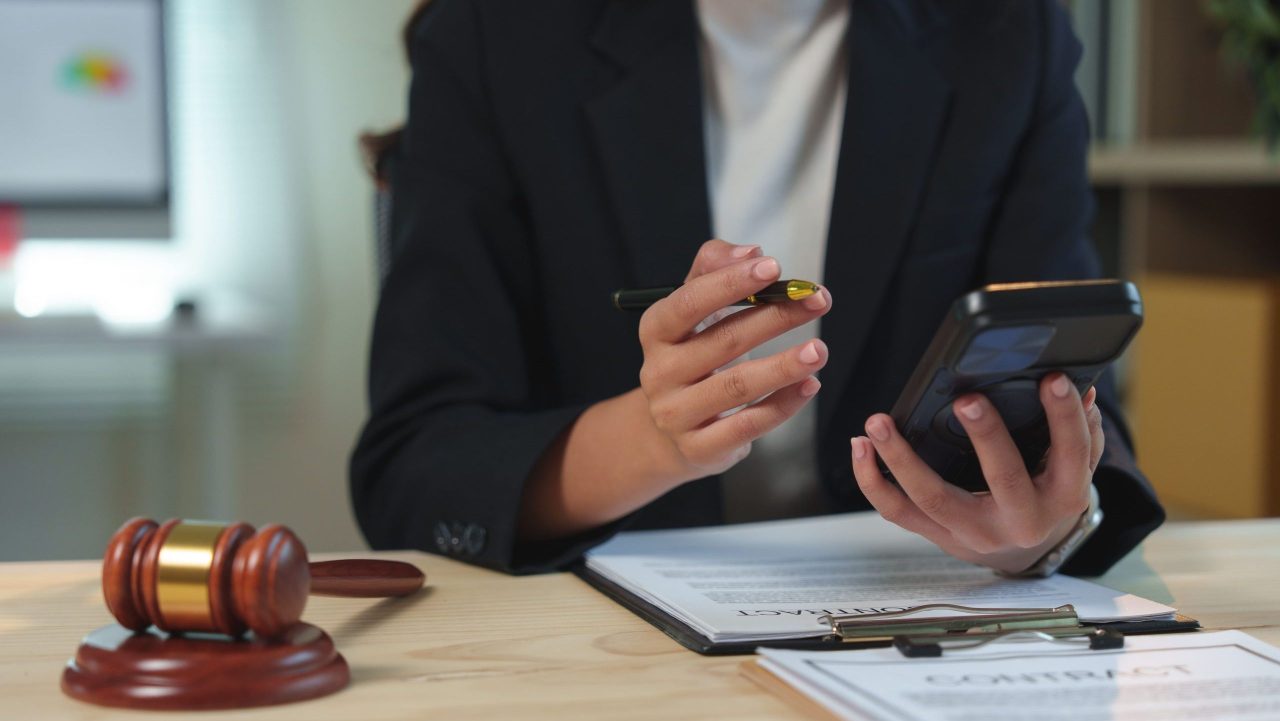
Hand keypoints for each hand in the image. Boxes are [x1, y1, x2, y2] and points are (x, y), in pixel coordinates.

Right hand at [638, 239, 832, 481]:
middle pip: (722, 342)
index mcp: (656, 332)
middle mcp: (660, 373)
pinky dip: (783, 405)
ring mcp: (677, 414)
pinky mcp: (700, 448)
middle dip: (775, 318)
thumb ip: (715, 269)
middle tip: (817, 300)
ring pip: (736, 387)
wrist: (669, 430)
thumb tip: (751, 250)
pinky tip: (810, 386)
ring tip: (819, 350)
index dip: (731, 283)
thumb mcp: (693, 310)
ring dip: (783, 366)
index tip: (775, 267)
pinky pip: (747, 425)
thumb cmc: (691, 357)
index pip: (689, 302)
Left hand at [850, 374, 1102, 573]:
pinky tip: (860, 447)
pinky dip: (873, 481)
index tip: (1053, 379)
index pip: (1071, 454)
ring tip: (878, 422)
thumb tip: (1078, 389)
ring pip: (934, 498)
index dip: (1064, 417)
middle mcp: (1020, 520)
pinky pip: (898, 511)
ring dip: (901, 458)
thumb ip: (1079, 430)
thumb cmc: (1045, 493)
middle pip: (1004, 479)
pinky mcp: (938, 535)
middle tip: (968, 399)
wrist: (1023, 553)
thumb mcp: (1070, 466)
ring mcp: (974, 532)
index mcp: (1063, 497)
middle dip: (987, 438)